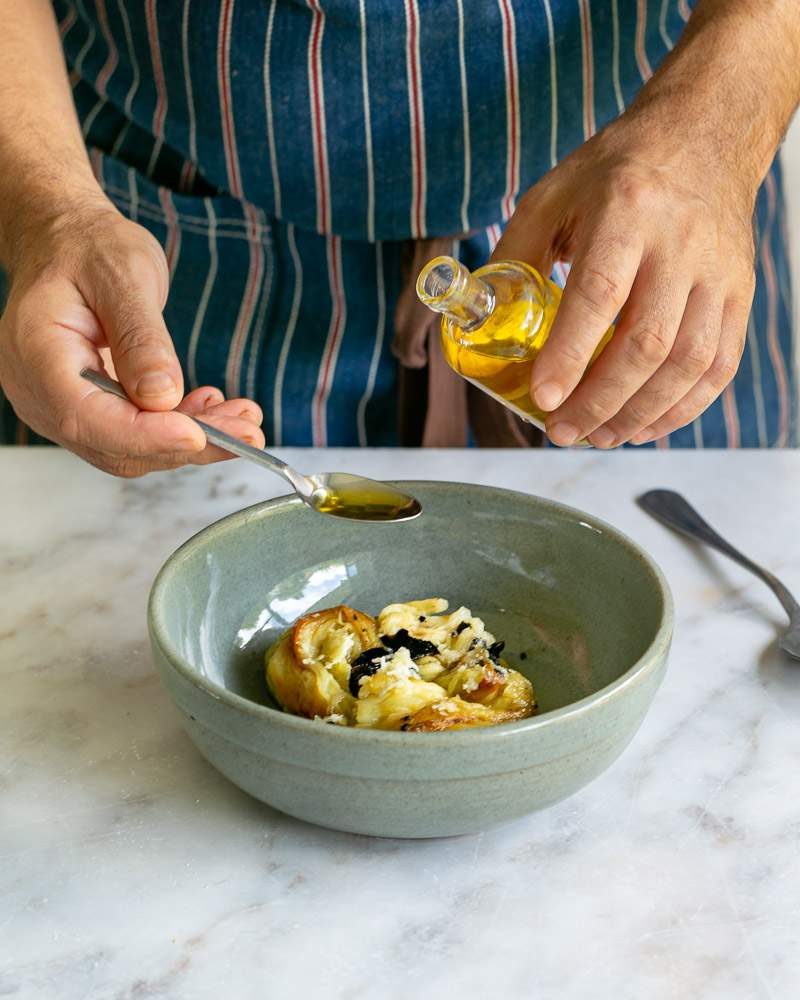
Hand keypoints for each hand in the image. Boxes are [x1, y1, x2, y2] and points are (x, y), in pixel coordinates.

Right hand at [0, 197, 263, 475]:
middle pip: (116, 444)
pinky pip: (137, 435)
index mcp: (37, 354)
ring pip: (133, 448)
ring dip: (194, 439)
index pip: (85, 418)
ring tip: (244, 418)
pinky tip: (214, 408)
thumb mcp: (123, 277)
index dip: (145, 435)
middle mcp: (41, 392)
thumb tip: (162, 397)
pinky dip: (181, 428)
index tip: (197, 434)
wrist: (70, 245)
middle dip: (186, 443)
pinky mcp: (91, 413)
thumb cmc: (88, 250)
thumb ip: (141, 338)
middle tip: (248, 431)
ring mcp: (63, 408)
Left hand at [494, 112, 757, 447]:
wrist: (704, 137)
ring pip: (687, 362)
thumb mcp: (552, 194)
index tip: (543, 396)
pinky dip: (682, 408)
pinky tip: (645, 426)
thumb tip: (480, 318)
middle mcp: (679, 242)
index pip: (599, 293)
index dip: (570, 352)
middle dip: (600, 400)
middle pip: (646, 342)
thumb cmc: (618, 171)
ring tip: (599, 436)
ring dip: (639, 413)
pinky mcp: (740, 293)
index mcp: (626, 210)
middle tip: (562, 430)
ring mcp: (717, 271)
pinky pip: (719, 365)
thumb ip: (513, 253)